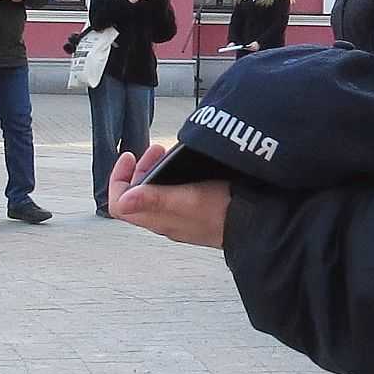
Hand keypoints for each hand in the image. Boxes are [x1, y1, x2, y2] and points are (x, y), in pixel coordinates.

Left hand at [109, 146, 229, 247]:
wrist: (254, 223)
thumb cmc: (223, 214)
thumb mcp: (186, 199)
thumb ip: (154, 199)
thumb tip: (122, 201)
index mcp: (157, 218)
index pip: (120, 203)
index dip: (118, 178)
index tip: (130, 157)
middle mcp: (165, 219)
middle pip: (136, 195)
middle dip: (140, 168)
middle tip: (155, 150)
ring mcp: (180, 216)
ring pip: (155, 193)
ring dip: (156, 171)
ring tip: (169, 154)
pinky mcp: (195, 212)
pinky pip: (174, 194)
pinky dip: (173, 177)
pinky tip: (186, 166)